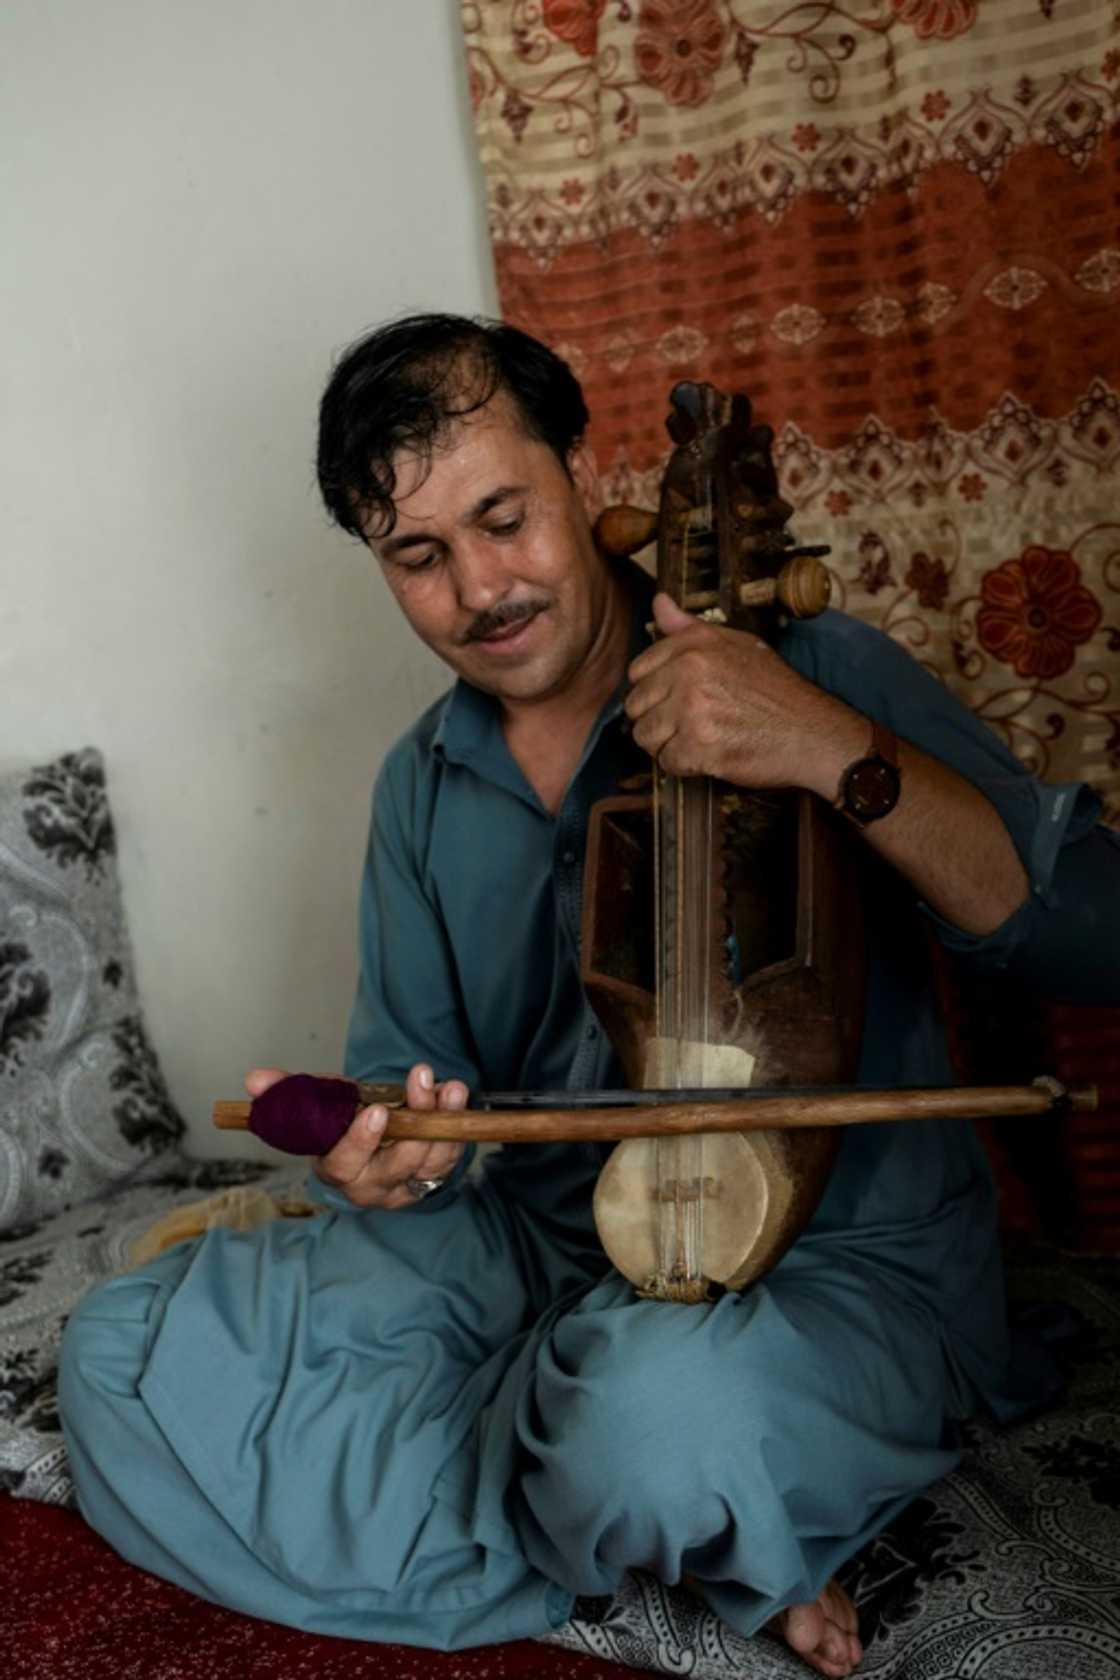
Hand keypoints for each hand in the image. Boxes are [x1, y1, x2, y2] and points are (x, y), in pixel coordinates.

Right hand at [245, 1064, 466, 1210]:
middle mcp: (371, 1186)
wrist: (373, 1141)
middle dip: (414, 1122)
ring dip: (444, 1121)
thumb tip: (255, 1079)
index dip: (361, 1140)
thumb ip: (289, 1093)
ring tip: (449, 1087)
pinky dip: (456, 1126)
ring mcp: (405, 1186)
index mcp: (336, 1170)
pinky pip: (450, 1157)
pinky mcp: (433, 1178)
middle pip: (396, 1164)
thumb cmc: (340, 1124)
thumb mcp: (316, 1105)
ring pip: (430, 1161)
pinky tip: (456, 1096)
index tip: (377, 1111)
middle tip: (421, 1081)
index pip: (345, 1163)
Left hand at [624, 593, 864, 793]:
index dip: (652, 689)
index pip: (638, 670)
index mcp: (695, 645)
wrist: (812, 732)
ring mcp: (693, 710)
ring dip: (666, 744)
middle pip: (637, 705)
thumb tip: (658, 602)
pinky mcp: (700, 746)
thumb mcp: (737, 644)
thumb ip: (690, 627)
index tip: (673, 698)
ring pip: (645, 736)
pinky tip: (707, 756)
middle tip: (687, 724)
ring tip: (696, 739)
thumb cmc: (776, 690)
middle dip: (656, 719)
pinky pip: (666, 762)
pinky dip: (684, 765)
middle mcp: (690, 672)